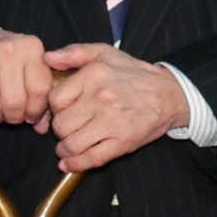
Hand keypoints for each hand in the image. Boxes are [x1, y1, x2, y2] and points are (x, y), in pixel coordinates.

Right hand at [0, 22, 50, 127]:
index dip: (36, 109)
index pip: (40, 89)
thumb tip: (42, 127)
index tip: (31, 115)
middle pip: (15, 102)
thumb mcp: (28, 65)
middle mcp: (8, 49)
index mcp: (30, 47)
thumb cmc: (4, 56)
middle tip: (12, 115)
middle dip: (14, 117)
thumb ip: (41, 94)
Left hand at [40, 42, 189, 173]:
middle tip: (66, 127)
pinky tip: (68, 163)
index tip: (61, 110)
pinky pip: (91, 158)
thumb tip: (47, 58)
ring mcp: (112, 122)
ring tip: (67, 144)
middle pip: (61, 125)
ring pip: (71, 143)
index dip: (54, 107)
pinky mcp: (123, 142)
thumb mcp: (104, 53)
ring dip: (64, 148)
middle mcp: (102, 99)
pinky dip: (75, 164)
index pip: (55, 99)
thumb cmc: (133, 74)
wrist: (169, 94)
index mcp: (94, 75)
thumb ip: (74, 52)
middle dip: (59, 129)